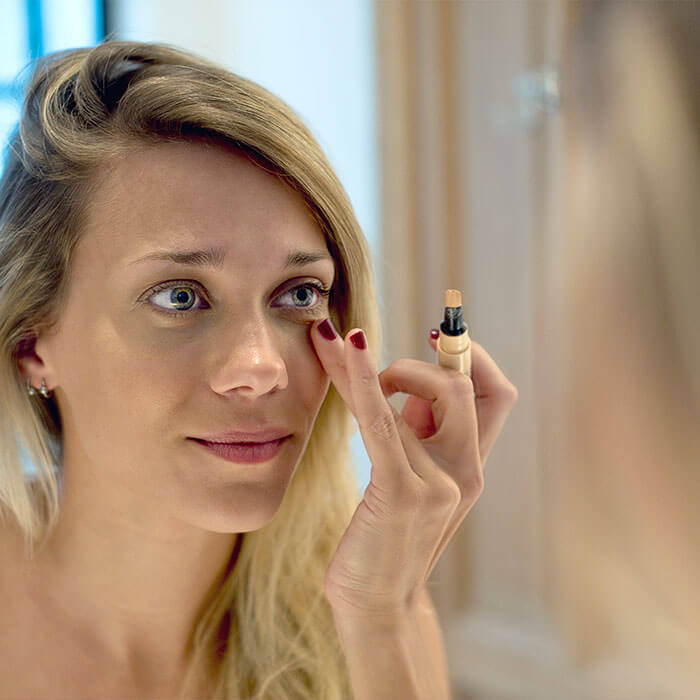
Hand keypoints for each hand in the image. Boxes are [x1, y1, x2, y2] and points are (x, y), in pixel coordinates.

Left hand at [310, 318, 518, 620]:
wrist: (377, 607)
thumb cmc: (386, 540)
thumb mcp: (416, 485)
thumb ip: (421, 440)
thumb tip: (406, 390)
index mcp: (471, 466)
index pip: (498, 395)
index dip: (474, 356)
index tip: (438, 335)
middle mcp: (465, 471)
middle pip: (464, 387)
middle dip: (418, 363)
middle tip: (380, 376)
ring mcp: (439, 482)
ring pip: (406, 399)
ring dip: (361, 367)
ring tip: (330, 348)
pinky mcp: (402, 490)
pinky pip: (381, 420)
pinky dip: (359, 378)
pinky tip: (342, 347)